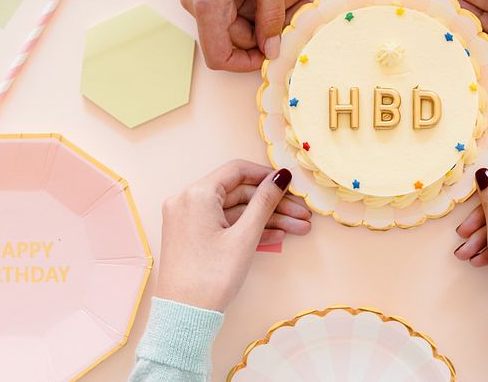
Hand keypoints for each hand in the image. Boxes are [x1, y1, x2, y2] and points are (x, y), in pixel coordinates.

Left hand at [155, 161, 309, 310]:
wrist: (185, 316)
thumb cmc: (212, 276)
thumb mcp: (244, 236)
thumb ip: (265, 202)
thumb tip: (281, 176)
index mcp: (196, 194)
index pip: (237, 170)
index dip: (267, 176)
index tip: (290, 186)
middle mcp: (188, 201)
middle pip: (239, 193)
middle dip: (273, 204)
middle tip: (302, 215)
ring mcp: (188, 220)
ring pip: (234, 211)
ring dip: (265, 219)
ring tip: (297, 229)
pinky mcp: (192, 237)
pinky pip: (224, 224)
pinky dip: (247, 229)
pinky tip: (276, 236)